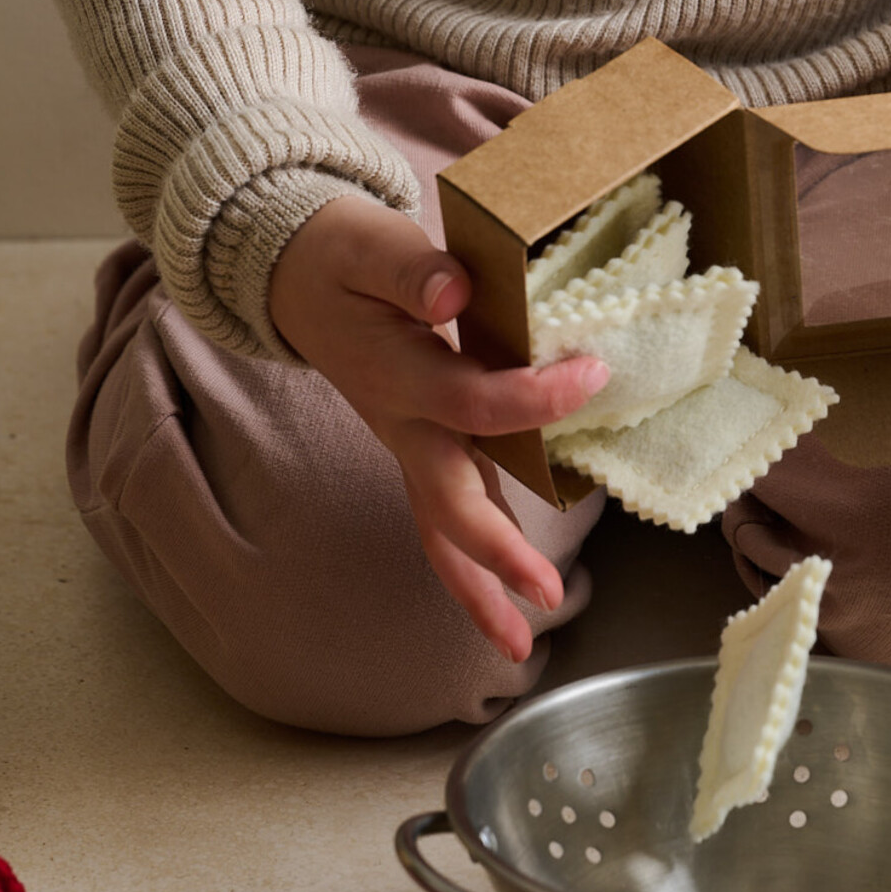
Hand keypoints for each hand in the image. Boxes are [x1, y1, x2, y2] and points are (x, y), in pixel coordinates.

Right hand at [268, 195, 608, 662]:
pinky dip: (478, 560)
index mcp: (396, 374)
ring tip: (518, 647)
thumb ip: (410, 267)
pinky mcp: (421, 450)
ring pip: (439, 531)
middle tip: (547, 595)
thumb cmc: (343, 259)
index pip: (469, 400)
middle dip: (495, 554)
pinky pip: (447, 514)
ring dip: (477, 590)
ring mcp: (408, 445)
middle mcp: (402, 424)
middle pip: (445, 502)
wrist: (298, 278)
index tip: (593, 373)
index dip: (531, 396)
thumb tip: (455, 287)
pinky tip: (516, 593)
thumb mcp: (370, 245)